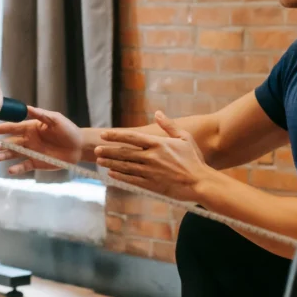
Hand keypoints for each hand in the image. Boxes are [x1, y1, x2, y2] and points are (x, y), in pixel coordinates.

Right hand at [0, 107, 82, 174]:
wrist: (79, 146)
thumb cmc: (68, 130)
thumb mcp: (56, 119)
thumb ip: (41, 115)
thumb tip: (27, 107)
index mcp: (31, 127)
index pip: (12, 127)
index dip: (1, 129)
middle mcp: (28, 140)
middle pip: (10, 142)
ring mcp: (31, 152)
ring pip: (14, 154)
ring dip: (3, 156)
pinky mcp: (36, 163)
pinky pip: (24, 166)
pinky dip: (17, 168)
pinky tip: (9, 170)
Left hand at [95, 111, 212, 201]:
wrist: (200, 183)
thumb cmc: (194, 159)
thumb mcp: (184, 138)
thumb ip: (169, 125)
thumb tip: (158, 112)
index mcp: (158, 144)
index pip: (131, 137)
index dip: (116, 136)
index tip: (104, 135)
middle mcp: (152, 157)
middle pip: (124, 152)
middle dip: (108, 151)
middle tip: (96, 150)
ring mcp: (150, 172)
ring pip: (125, 166)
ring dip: (111, 163)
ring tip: (99, 161)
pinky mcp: (151, 185)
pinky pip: (132, 180)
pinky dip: (120, 176)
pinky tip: (112, 174)